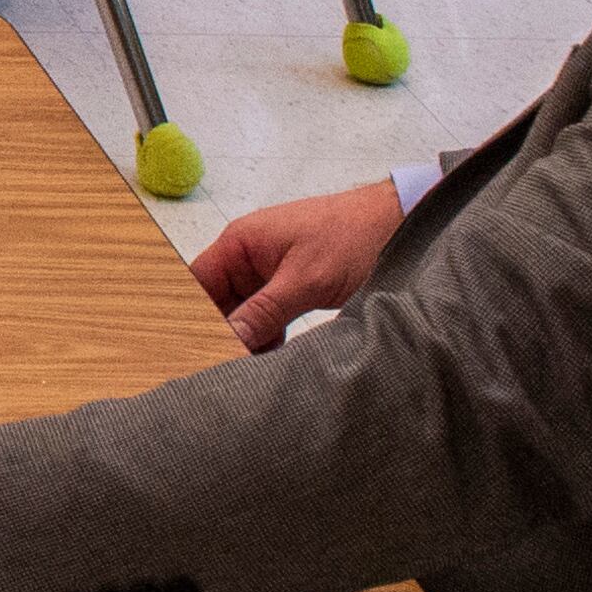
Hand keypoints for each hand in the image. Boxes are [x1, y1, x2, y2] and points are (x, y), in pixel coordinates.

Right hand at [193, 178, 408, 352]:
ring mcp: (269, 271)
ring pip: (243, 311)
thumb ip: (265, 311)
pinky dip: (267, 335)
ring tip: (249, 368)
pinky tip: (271, 357)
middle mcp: (248, 255)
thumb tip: (228, 338)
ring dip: (246, 337)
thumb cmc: (353, 235)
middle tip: (225, 367)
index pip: (196, 283)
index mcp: (241, 242)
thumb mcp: (306, 279)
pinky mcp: (290, 285)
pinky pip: (266, 314)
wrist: (400, 223)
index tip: (196, 350)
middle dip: (221, 332)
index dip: (191, 316)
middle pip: (216, 300)